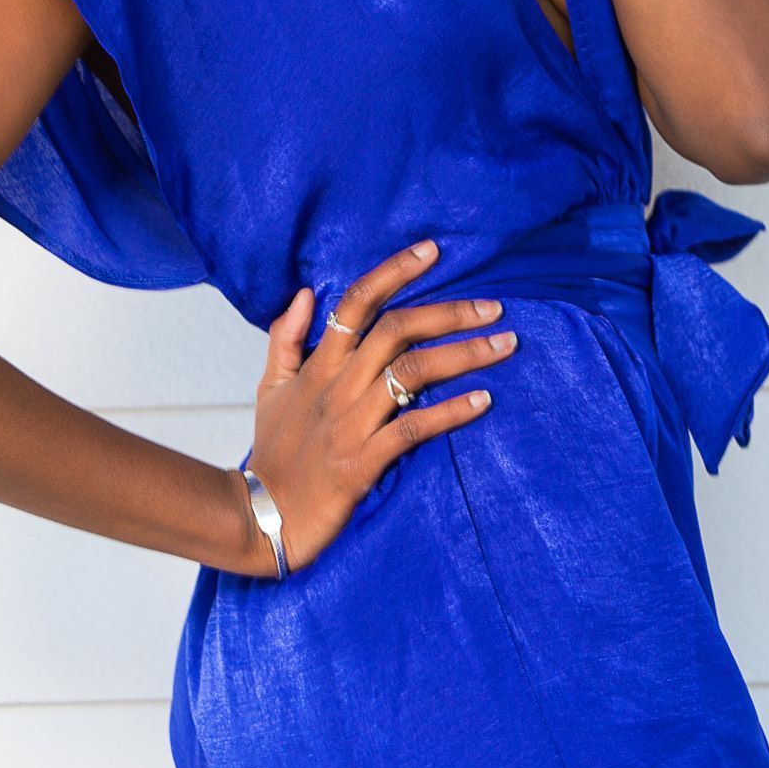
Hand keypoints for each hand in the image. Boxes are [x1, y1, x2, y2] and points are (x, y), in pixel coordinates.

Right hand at [237, 241, 515, 575]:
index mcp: (318, 365)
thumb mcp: (269, 388)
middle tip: (494, 307)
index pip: (356, 302)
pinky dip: (450, 413)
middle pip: (397, 331)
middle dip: (450, 313)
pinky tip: (483, 401)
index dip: (394, 272)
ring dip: (464, 356)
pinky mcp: (363, 463)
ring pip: (412, 374)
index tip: (432, 251)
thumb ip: (285, 338)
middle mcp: (337, 387)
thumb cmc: (274, 451)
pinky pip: (413, 429)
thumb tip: (303, 293)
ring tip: (504, 345)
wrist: (263, 515)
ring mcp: (351, 424)